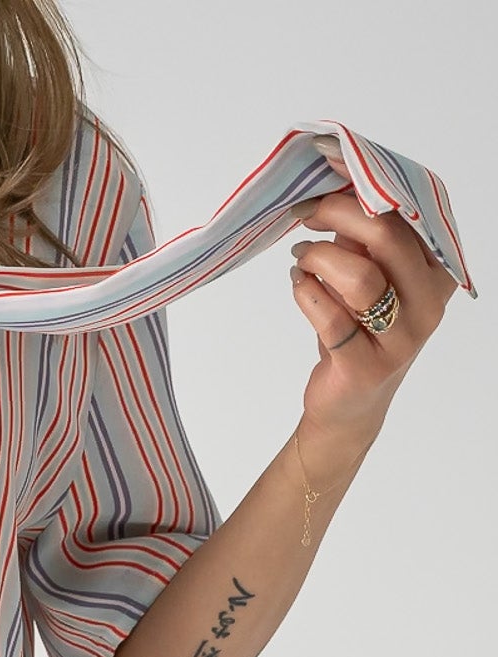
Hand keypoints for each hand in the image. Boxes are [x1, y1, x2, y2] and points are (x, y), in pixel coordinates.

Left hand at [287, 189, 459, 464]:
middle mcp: (427, 304)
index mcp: (437, 272)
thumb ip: (359, 236)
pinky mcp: (366, 368)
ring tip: (300, 258)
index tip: (331, 171)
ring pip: (360, 278)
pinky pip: (331, 319)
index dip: (370, 185)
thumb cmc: (358, 332)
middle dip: (338, 215)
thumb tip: (336, 185)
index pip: (411, 213)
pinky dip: (306, 294)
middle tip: (305, 213)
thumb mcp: (366, 275)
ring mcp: (401, 339)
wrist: (348, 407)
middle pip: (387, 238)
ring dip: (319, 258)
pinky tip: (297, 285)